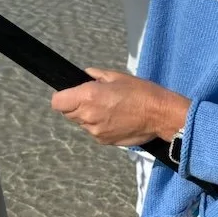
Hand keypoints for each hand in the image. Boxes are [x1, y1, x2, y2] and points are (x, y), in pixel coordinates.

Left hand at [50, 68, 189, 146]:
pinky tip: (115, 119)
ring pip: (81, 123)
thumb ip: (96, 76)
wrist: (159, 115)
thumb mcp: (117, 76)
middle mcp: (88, 115)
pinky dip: (99, 125)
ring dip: (88, 116)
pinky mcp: (104, 141)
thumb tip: (86, 76)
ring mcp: (95, 131)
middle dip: (76, 105)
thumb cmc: (141, 92)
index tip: (71, 94)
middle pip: (67, 113)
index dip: (62, 97)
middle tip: (95, 99)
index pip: (57, 102)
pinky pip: (94, 131)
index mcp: (88, 96)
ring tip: (108, 108)